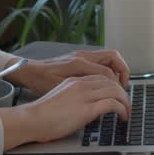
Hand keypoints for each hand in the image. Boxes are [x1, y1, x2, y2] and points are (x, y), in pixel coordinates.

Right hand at [0, 75, 129, 149]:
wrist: (32, 119)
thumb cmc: (42, 114)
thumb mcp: (60, 99)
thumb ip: (74, 98)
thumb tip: (85, 109)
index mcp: (74, 80)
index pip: (101, 76)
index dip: (114, 86)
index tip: (118, 96)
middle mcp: (81, 84)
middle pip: (111, 81)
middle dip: (123, 93)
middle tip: (126, 105)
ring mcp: (85, 95)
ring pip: (116, 90)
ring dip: (126, 102)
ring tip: (127, 113)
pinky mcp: (87, 108)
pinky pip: (113, 104)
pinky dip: (122, 110)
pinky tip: (122, 117)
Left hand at [6, 49, 130, 95]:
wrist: (29, 72)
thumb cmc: (40, 82)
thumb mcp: (60, 90)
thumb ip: (81, 91)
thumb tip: (101, 97)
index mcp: (79, 64)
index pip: (108, 73)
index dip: (117, 86)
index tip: (120, 99)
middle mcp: (82, 56)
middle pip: (113, 57)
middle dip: (123, 72)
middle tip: (124, 88)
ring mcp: (81, 55)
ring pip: (108, 57)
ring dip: (117, 70)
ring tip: (118, 86)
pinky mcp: (79, 58)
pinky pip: (101, 60)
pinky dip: (108, 69)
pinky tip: (105, 83)